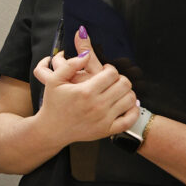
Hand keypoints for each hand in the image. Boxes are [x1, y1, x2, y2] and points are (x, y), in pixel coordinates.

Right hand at [34, 30, 138, 144]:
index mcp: (85, 91)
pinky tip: (126, 105)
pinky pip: (130, 119)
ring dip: (127, 92)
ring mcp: (104, 119)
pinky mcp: (107, 130)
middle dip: (120, 78)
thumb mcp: (54, 81)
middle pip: (124, 84)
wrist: (52, 130)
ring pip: (130, 99)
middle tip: (112, 80)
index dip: (110, 68)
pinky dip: (133, 110)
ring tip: (117, 91)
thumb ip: (70, 65)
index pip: (111, 73)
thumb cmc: (53, 104)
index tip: (105, 70)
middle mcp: (97, 105)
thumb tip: (86, 55)